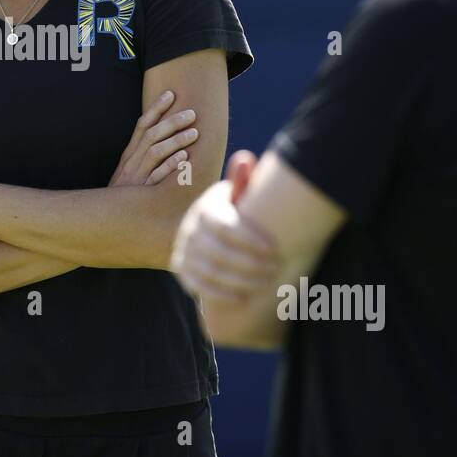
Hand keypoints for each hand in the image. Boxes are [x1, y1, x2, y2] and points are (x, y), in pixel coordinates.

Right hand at [109, 90, 199, 186]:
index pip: (142, 125)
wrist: (110, 216)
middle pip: (151, 136)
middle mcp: (132, 162)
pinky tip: (184, 157)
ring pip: (155, 152)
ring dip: (175, 141)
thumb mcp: (130, 169)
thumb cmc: (126, 192)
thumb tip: (164, 134)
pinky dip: (170, 165)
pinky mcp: (143, 192)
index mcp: (129, 154)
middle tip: (191, 114)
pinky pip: (157, 176)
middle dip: (171, 122)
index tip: (171, 94)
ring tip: (194, 133)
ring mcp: (137, 177)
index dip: (156, 108)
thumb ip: (144, 152)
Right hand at [170, 151, 278, 341]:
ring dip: (241, 280)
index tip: (274, 249)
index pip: (225, 225)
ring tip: (266, 283)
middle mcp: (189, 229)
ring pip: (211, 271)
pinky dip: (222, 294)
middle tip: (275, 269)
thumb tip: (245, 158)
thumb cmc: (234, 212)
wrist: (208, 234)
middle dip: (251, 263)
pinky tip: (245, 297)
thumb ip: (242, 182)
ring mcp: (183, 251)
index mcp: (205, 208)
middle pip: (219, 251)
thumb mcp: (236, 196)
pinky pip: (199, 287)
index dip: (250, 239)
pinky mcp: (181, 271)